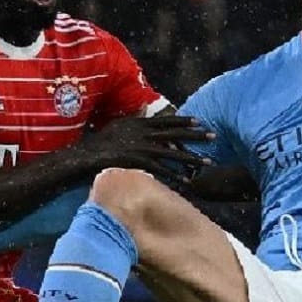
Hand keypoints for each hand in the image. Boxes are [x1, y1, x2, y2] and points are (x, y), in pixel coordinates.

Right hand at [84, 115, 213, 181]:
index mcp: (140, 123)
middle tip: (213, 135)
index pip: (167, 120)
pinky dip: (175, 176)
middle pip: (176, 134)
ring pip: (174, 153)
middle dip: (196, 135)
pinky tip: (187, 181)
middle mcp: (145, 134)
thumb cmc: (99, 141)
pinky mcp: (141, 163)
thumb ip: (133, 126)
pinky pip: (163, 171)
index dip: (184, 120)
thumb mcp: (117, 126)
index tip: (199, 121)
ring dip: (192, 158)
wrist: (88, 154)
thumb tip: (141, 126)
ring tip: (207, 162)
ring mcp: (144, 148)